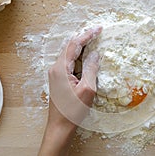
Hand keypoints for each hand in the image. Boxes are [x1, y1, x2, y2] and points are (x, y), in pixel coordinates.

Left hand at [37, 27, 101, 155]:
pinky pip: (70, 62)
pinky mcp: (59, 79)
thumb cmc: (73, 110)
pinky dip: (79, 57)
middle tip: (97, 32)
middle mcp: (56, 68)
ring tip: (94, 40)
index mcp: (61, 68)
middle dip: (84, 38)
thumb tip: (95, 53)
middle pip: (70, 47)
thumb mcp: (87, 89)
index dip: (87, 35)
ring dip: (81, 47)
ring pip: (70, 54)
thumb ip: (91, 69)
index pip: (74, 45)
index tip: (98, 29)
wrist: (60, 126)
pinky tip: (87, 56)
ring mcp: (56, 74)